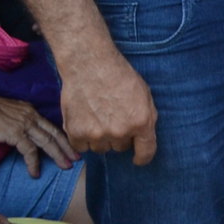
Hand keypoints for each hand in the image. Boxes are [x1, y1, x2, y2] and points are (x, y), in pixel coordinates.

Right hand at [0, 96, 76, 177]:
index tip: (71, 146)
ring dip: (58, 156)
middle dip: (67, 147)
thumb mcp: (9, 111)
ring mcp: (25, 125)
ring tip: (65, 167)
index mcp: (31, 111)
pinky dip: (34, 163)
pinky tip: (35, 173)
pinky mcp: (16, 134)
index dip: (62, 137)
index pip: (51, 126)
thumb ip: (19, 119)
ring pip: (48, 142)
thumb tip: (22, 130)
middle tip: (77, 159)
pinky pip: (30, 151)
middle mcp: (32, 116)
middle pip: (55, 134)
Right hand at [60, 48, 156, 163]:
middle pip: (120, 148)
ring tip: (98, 117)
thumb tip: (143, 138)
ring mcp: (97, 134)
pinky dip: (83, 138)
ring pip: (101, 148)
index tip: (138, 158)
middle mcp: (120, 131)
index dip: (142, 157)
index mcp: (141, 122)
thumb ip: (146, 119)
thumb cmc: (120, 76)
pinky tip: (85, 121)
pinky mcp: (76, 133)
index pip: (146, 153)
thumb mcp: (145, 95)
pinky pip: (82, 147)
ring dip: (101, 138)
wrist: (90, 65)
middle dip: (119, 136)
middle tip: (113, 118)